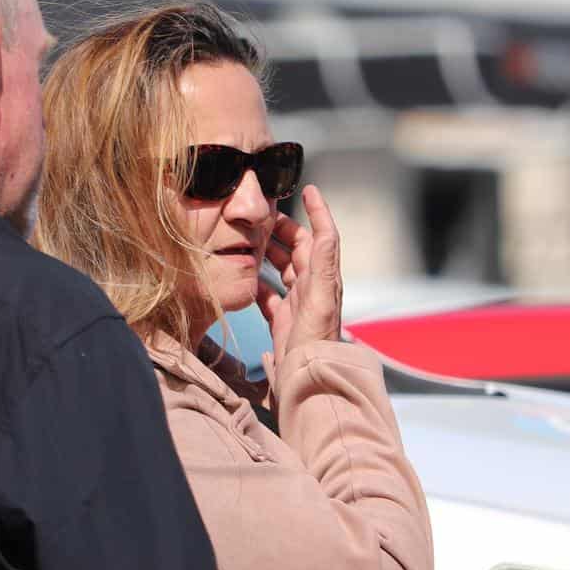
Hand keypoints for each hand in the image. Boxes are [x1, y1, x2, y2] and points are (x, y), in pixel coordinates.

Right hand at [257, 185, 342, 378]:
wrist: (308, 381)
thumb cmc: (316, 342)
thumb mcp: (322, 299)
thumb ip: (324, 265)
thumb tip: (326, 231)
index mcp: (322, 278)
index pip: (322, 237)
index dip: (318, 212)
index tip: (309, 189)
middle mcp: (312, 288)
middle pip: (298, 249)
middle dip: (283, 229)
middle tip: (262, 214)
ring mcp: (296, 304)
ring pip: (282, 269)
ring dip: (268, 252)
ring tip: (248, 239)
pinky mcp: (282, 321)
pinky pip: (268, 295)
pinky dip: (257, 283)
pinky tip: (244, 277)